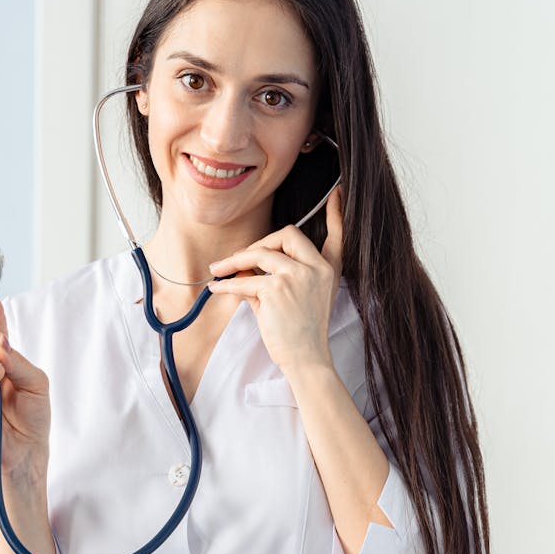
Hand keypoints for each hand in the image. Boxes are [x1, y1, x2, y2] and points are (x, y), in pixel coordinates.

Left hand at [207, 186, 342, 372]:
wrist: (306, 360)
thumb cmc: (301, 334)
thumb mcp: (301, 299)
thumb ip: (281, 277)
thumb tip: (246, 267)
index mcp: (327, 270)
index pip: (337, 234)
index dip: (336, 212)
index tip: (337, 192)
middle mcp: (316, 269)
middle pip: (287, 234)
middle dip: (260, 242)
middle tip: (241, 259)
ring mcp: (297, 277)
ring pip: (260, 253)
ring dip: (235, 261)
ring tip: (219, 271)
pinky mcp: (276, 291)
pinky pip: (244, 280)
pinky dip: (226, 284)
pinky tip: (217, 288)